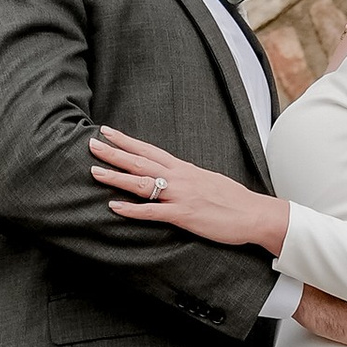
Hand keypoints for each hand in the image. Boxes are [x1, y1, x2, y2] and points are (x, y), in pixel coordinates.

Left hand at [90, 127, 284, 252]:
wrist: (254, 213)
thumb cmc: (233, 200)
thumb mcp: (207, 180)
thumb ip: (186, 178)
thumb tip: (172, 176)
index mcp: (184, 169)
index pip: (149, 150)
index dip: (127, 141)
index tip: (107, 132)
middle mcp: (179, 177)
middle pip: (140, 161)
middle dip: (114, 152)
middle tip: (92, 144)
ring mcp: (180, 195)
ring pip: (142, 183)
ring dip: (117, 177)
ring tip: (94, 172)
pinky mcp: (184, 215)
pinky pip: (153, 211)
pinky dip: (132, 209)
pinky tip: (115, 206)